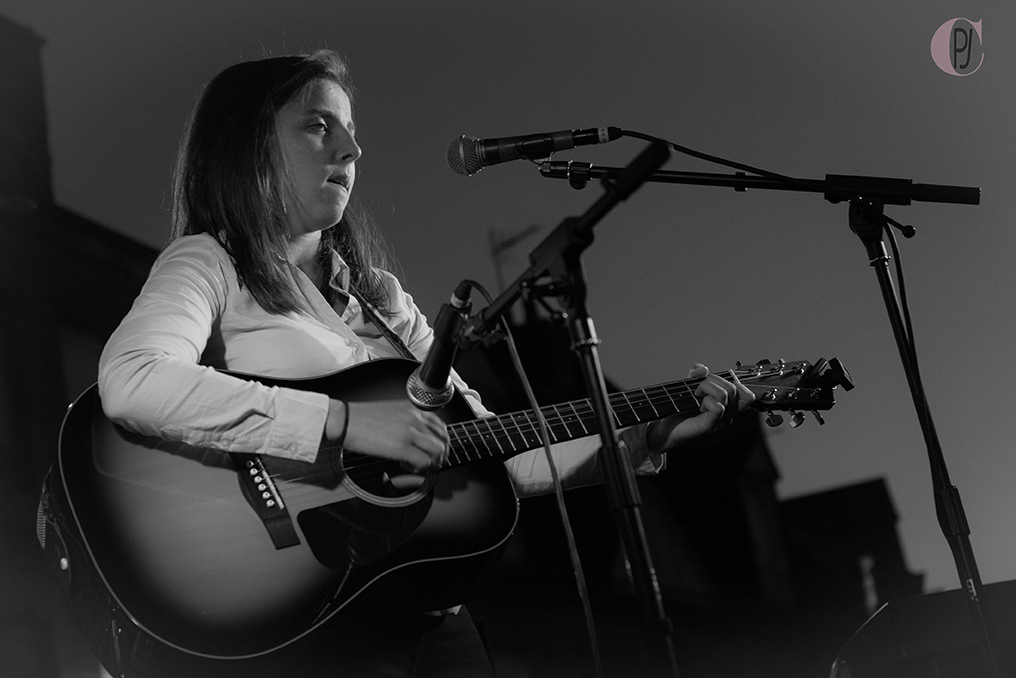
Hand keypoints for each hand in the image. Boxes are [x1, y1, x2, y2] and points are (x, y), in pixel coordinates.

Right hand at [324, 399, 448, 472]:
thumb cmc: (362, 418)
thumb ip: (408, 420)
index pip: (440, 425)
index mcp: (413, 408)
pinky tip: (407, 466)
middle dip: (441, 454)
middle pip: (443, 439)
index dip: (441, 441)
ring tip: (420, 465)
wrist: (345, 421)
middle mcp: (415, 418)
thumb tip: (416, 437)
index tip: (436, 449)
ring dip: (432, 461)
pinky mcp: (402, 446)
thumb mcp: (392, 412)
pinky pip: (423, 461)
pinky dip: (419, 468)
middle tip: (433, 462)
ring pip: (437, 451)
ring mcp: (410, 432)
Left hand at [645, 363, 753, 452]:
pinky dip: (706, 400)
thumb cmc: (680, 410)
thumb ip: (697, 374)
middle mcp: (727, 416)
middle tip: (699, 388)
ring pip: (725, 394)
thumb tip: (703, 368)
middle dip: (714, 380)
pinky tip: (698, 404)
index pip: (748, 395)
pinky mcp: (709, 426)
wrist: (665, 427)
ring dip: (707, 387)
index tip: (715, 381)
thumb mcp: (690, 385)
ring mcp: (719, 422)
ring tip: (697, 394)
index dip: (734, 382)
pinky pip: (717, 407)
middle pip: (734, 389)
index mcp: (728, 408)